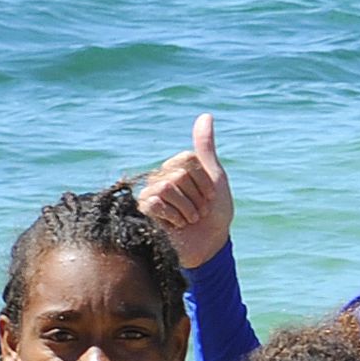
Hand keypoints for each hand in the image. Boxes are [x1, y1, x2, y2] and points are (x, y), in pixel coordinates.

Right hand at [134, 114, 234, 265]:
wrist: (210, 245)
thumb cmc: (215, 213)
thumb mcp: (216, 178)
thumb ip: (206, 148)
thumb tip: (206, 115)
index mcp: (175, 168)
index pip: (187, 160)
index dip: (204, 181)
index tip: (209, 197)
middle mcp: (159, 178)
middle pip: (178, 174)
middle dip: (197, 197)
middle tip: (199, 211)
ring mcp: (150, 195)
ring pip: (167, 186)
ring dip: (187, 209)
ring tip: (189, 219)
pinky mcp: (143, 212)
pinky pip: (156, 202)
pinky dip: (174, 217)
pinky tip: (176, 226)